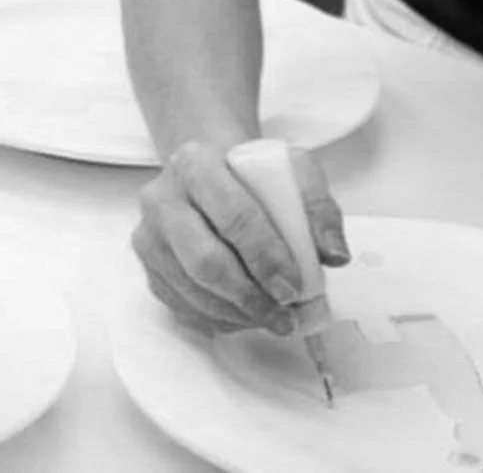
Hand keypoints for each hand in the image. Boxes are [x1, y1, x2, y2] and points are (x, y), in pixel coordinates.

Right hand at [131, 140, 349, 335]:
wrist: (215, 173)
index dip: (266, 257)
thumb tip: (334, 255)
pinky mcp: (148, 266)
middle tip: (284, 315)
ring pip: (190, 289)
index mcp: (196, 163)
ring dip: (237, 314)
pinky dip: (218, 318)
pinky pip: (180, 304)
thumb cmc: (253, 174)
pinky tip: (246, 316)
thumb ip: (319, 208)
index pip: (234, 216)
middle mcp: (161, 198)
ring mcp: (148, 235)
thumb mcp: (294, 170)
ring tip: (272, 319)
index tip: (294, 286)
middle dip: (250, 296)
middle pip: (205, 260)